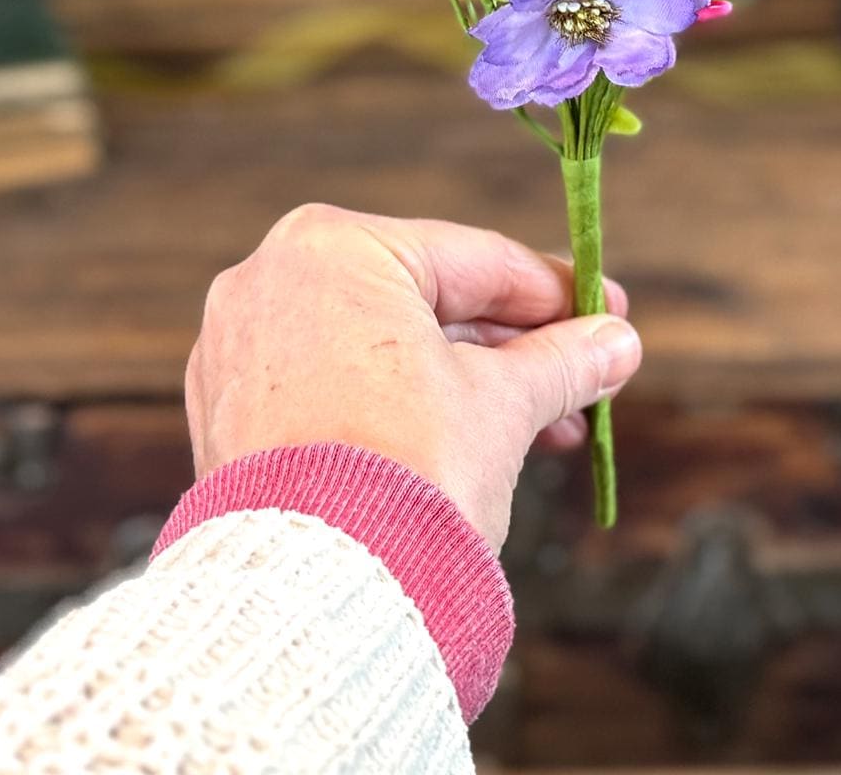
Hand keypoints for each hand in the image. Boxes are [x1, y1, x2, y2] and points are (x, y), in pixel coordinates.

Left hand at [185, 204, 643, 546]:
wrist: (316, 594)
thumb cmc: (405, 477)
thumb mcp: (503, 405)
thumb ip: (562, 362)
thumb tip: (614, 344)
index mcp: (334, 246)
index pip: (472, 259)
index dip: (554, 292)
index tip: (606, 314)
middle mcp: (269, 279)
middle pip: (422, 302)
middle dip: (510, 349)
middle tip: (583, 376)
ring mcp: (237, 349)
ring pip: (377, 349)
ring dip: (463, 385)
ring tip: (542, 429)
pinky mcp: (226, 414)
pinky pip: (331, 389)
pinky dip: (395, 408)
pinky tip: (461, 444)